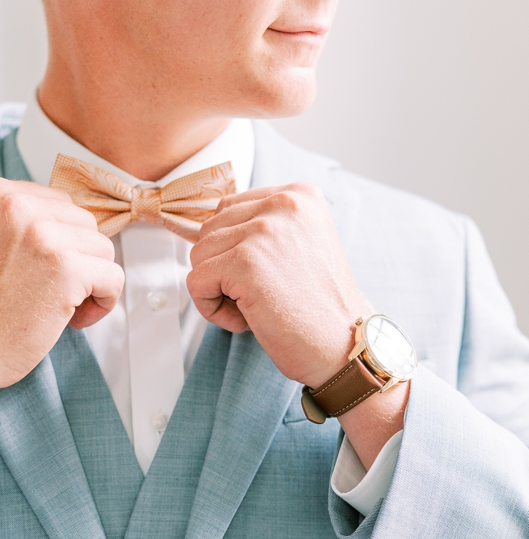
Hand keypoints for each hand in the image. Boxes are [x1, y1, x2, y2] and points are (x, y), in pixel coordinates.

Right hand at [0, 178, 122, 452]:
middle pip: (85, 223)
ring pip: (103, 249)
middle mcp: (18, 206)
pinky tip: (72, 318)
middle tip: (45, 291)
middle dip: (75, 260)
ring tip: (55, 305)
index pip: (60, 204)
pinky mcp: (67, 269)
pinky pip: (113, 278)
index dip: (58, 242)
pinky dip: (102, 302)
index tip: (39, 270)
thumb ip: (21, 222)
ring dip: (89, 282)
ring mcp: (43, 236)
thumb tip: (69, 220)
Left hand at [187, 183, 369, 387]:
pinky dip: (211, 309)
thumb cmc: (315, 305)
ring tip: (256, 306)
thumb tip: (202, 232)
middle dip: (221, 269)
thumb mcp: (296, 246)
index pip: (228, 209)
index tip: (265, 275)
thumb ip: (259, 228)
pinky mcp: (244, 262)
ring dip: (217, 290)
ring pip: (198, 256)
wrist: (342, 344)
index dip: (232, 251)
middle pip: (209, 232)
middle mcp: (283, 203)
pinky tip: (246, 320)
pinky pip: (195, 283)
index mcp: (298, 194)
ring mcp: (263, 230)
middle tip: (260, 295)